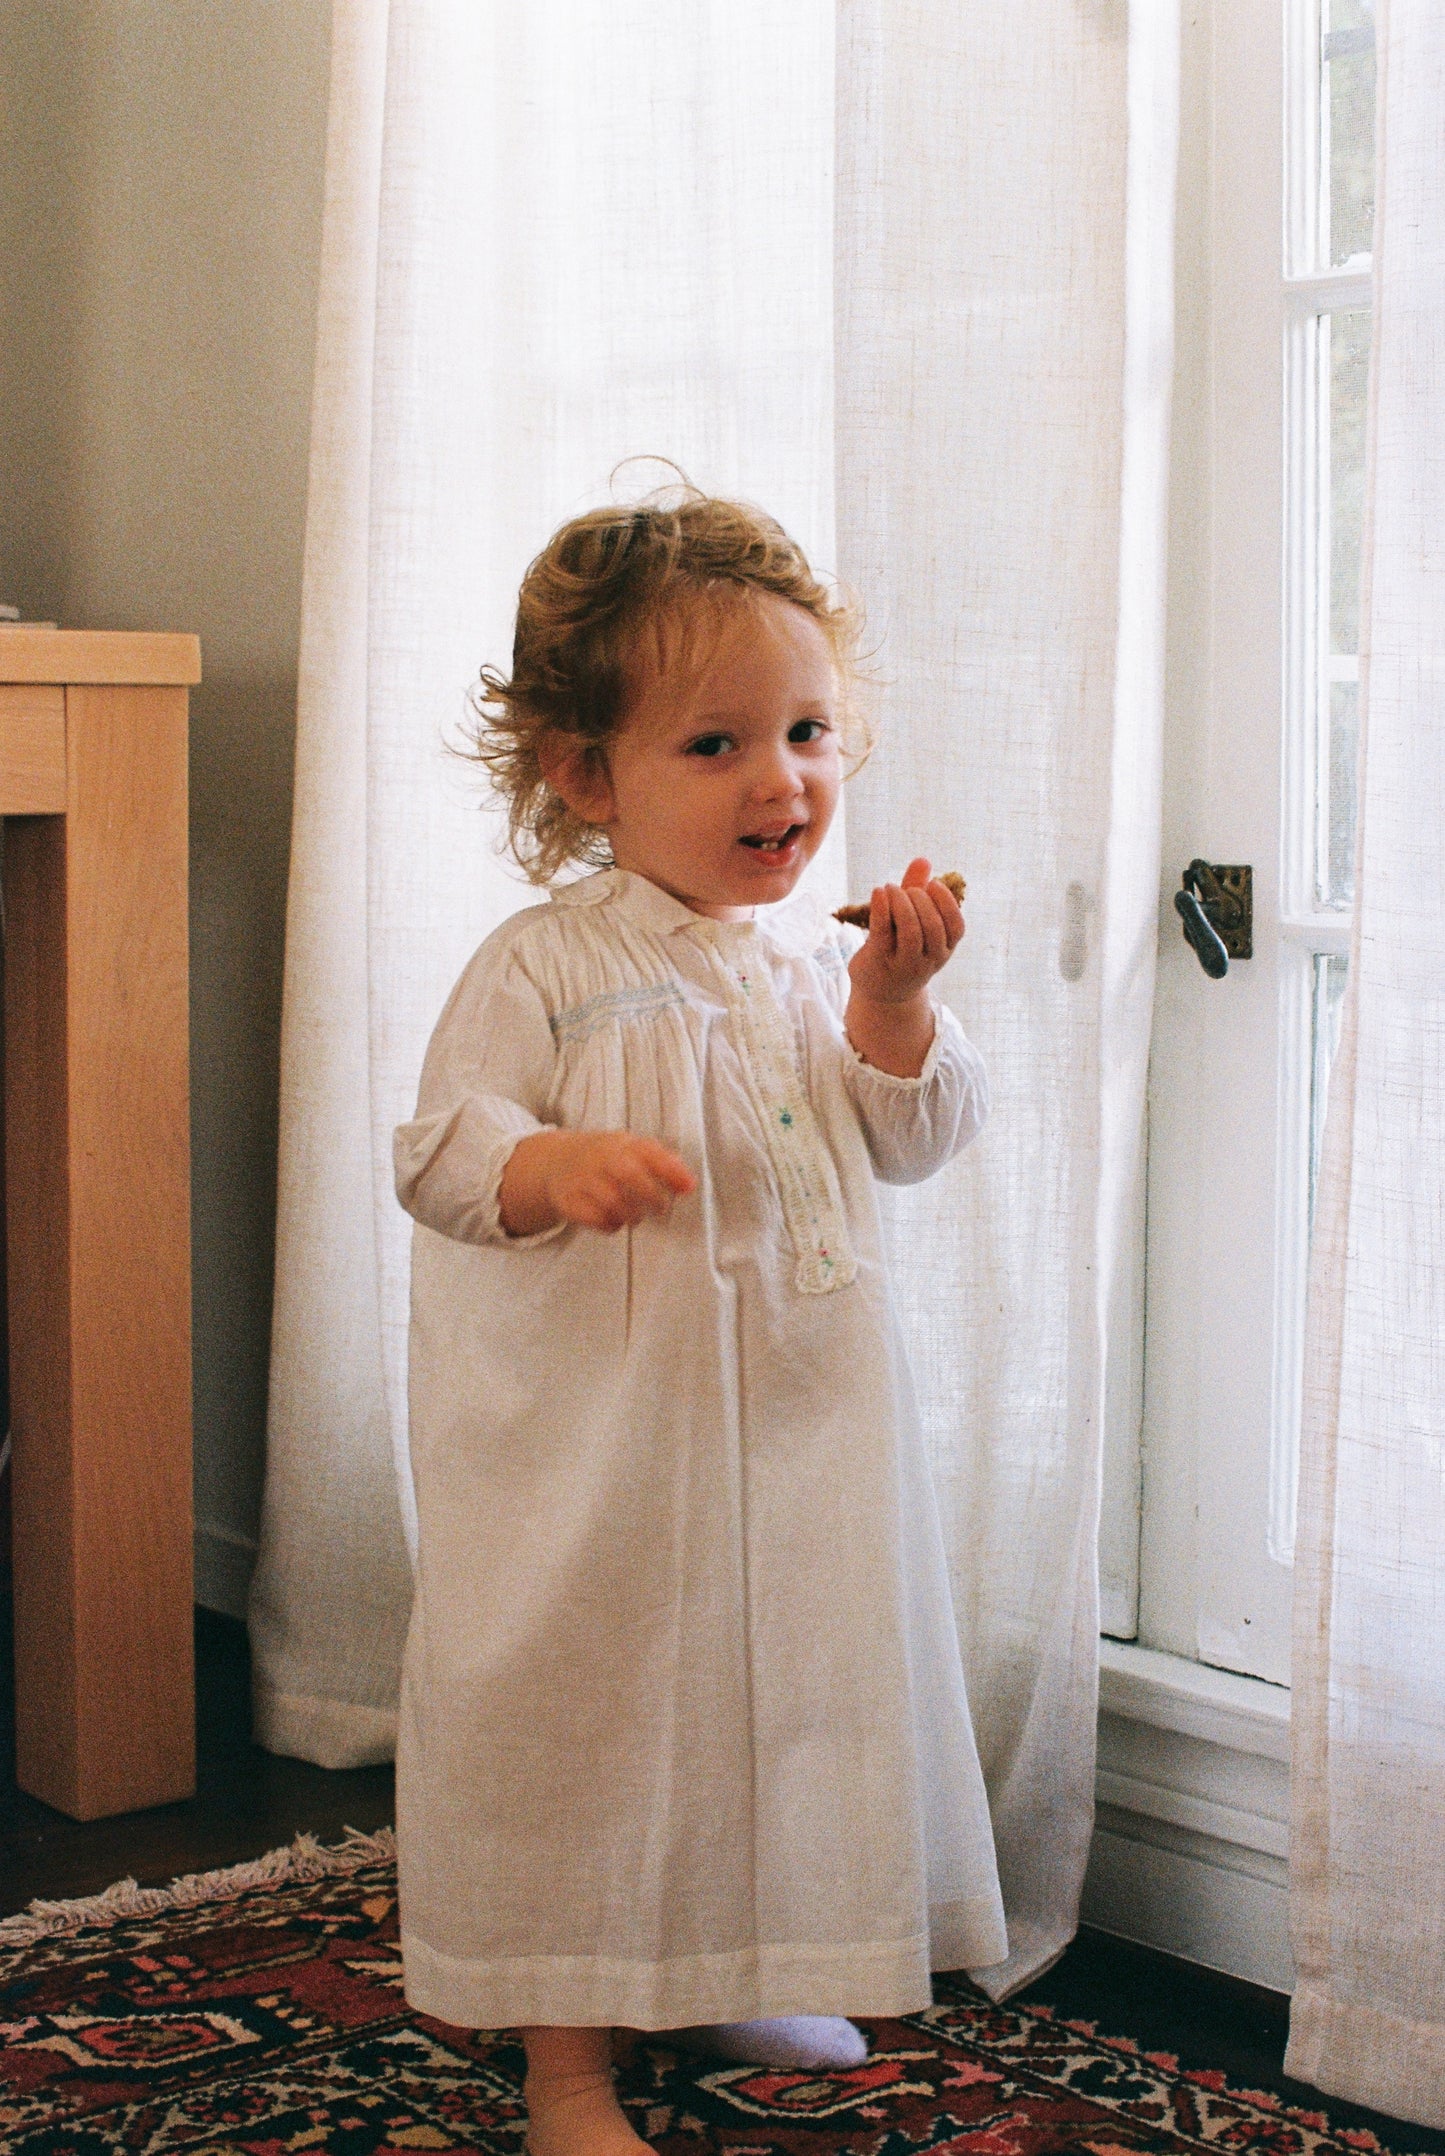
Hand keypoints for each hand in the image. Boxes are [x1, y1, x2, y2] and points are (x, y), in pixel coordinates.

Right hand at [500, 1129, 695, 1236]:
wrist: (555, 1160)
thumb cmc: (604, 1158)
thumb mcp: (631, 1149)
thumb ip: (661, 1163)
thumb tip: (689, 1184)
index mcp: (621, 1143)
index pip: (649, 1151)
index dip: (672, 1170)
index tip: (688, 1188)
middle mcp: (599, 1157)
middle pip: (630, 1174)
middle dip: (653, 1196)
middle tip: (661, 1209)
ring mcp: (581, 1178)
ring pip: (612, 1200)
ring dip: (632, 1214)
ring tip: (636, 1216)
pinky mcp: (567, 1200)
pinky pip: (593, 1218)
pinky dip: (610, 1225)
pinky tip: (615, 1221)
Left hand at [846, 858, 964, 1004]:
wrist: (881, 992)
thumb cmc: (901, 948)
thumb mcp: (913, 920)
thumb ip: (917, 890)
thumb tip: (923, 859)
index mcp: (944, 949)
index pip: (956, 927)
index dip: (946, 902)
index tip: (932, 884)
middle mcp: (929, 960)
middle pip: (933, 926)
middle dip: (921, 900)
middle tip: (906, 889)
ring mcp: (904, 963)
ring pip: (911, 932)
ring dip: (902, 903)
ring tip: (890, 887)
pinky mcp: (879, 960)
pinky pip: (883, 932)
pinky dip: (882, 908)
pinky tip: (878, 891)